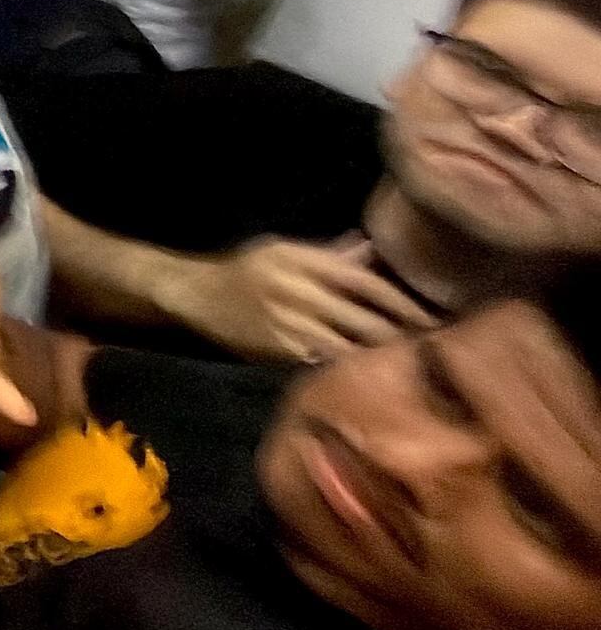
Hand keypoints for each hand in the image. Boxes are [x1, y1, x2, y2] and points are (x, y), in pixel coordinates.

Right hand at [177, 232, 440, 365]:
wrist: (194, 295)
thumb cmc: (245, 271)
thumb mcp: (283, 251)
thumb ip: (330, 255)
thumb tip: (375, 250)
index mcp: (301, 260)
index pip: (364, 281)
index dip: (402, 301)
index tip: (434, 316)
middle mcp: (296, 290)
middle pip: (364, 318)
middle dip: (402, 335)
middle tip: (435, 348)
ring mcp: (288, 324)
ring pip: (350, 346)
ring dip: (382, 357)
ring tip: (412, 367)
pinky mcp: (280, 352)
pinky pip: (328, 364)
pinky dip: (352, 370)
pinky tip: (372, 378)